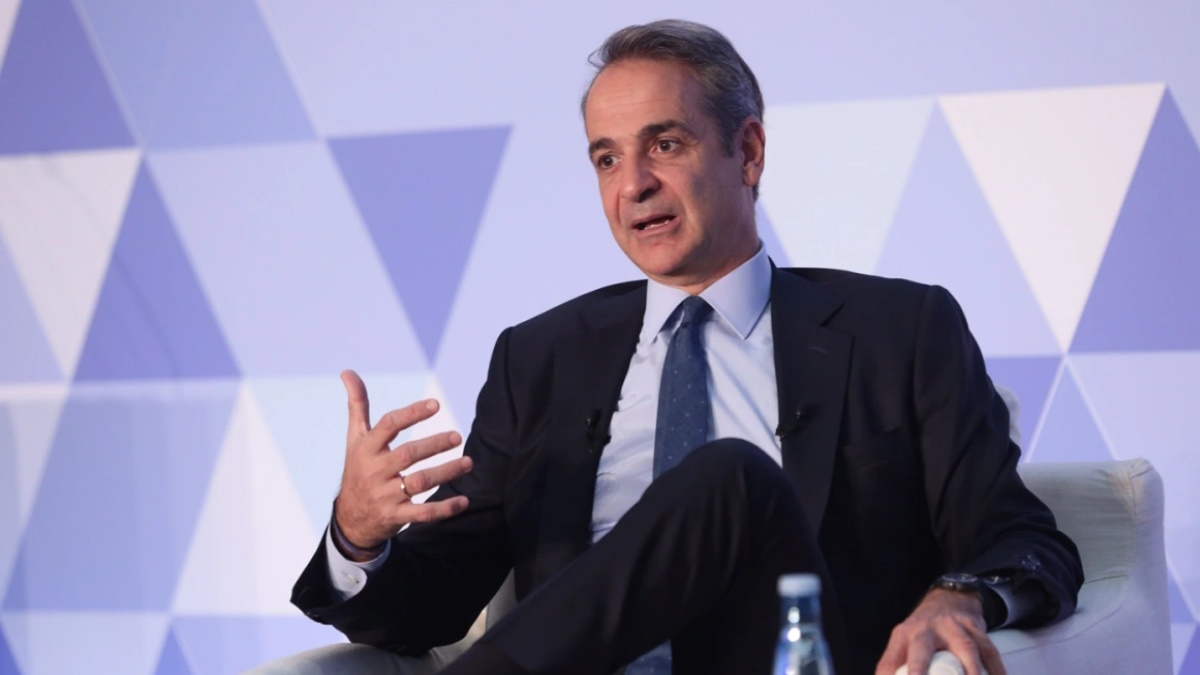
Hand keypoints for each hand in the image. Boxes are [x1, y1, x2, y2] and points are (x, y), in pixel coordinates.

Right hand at [334, 370, 473, 558]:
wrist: (350, 519)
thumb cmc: (358, 469)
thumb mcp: (355, 439)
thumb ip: (357, 406)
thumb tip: (347, 372)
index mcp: (366, 449)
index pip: (389, 426)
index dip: (412, 414)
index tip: (435, 405)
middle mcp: (375, 471)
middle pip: (407, 455)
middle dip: (434, 444)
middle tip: (457, 436)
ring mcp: (385, 496)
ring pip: (419, 483)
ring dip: (446, 472)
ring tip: (468, 462)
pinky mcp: (396, 517)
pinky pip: (423, 513)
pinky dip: (444, 509)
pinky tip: (464, 501)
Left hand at [875, 589, 1005, 674]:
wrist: (949, 599)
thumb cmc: (923, 630)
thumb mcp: (903, 642)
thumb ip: (893, 665)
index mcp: (904, 636)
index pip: (892, 660)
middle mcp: (926, 628)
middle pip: (923, 649)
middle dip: (920, 668)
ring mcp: (953, 626)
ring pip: (965, 649)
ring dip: (972, 671)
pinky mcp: (975, 627)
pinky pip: (989, 651)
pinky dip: (996, 670)